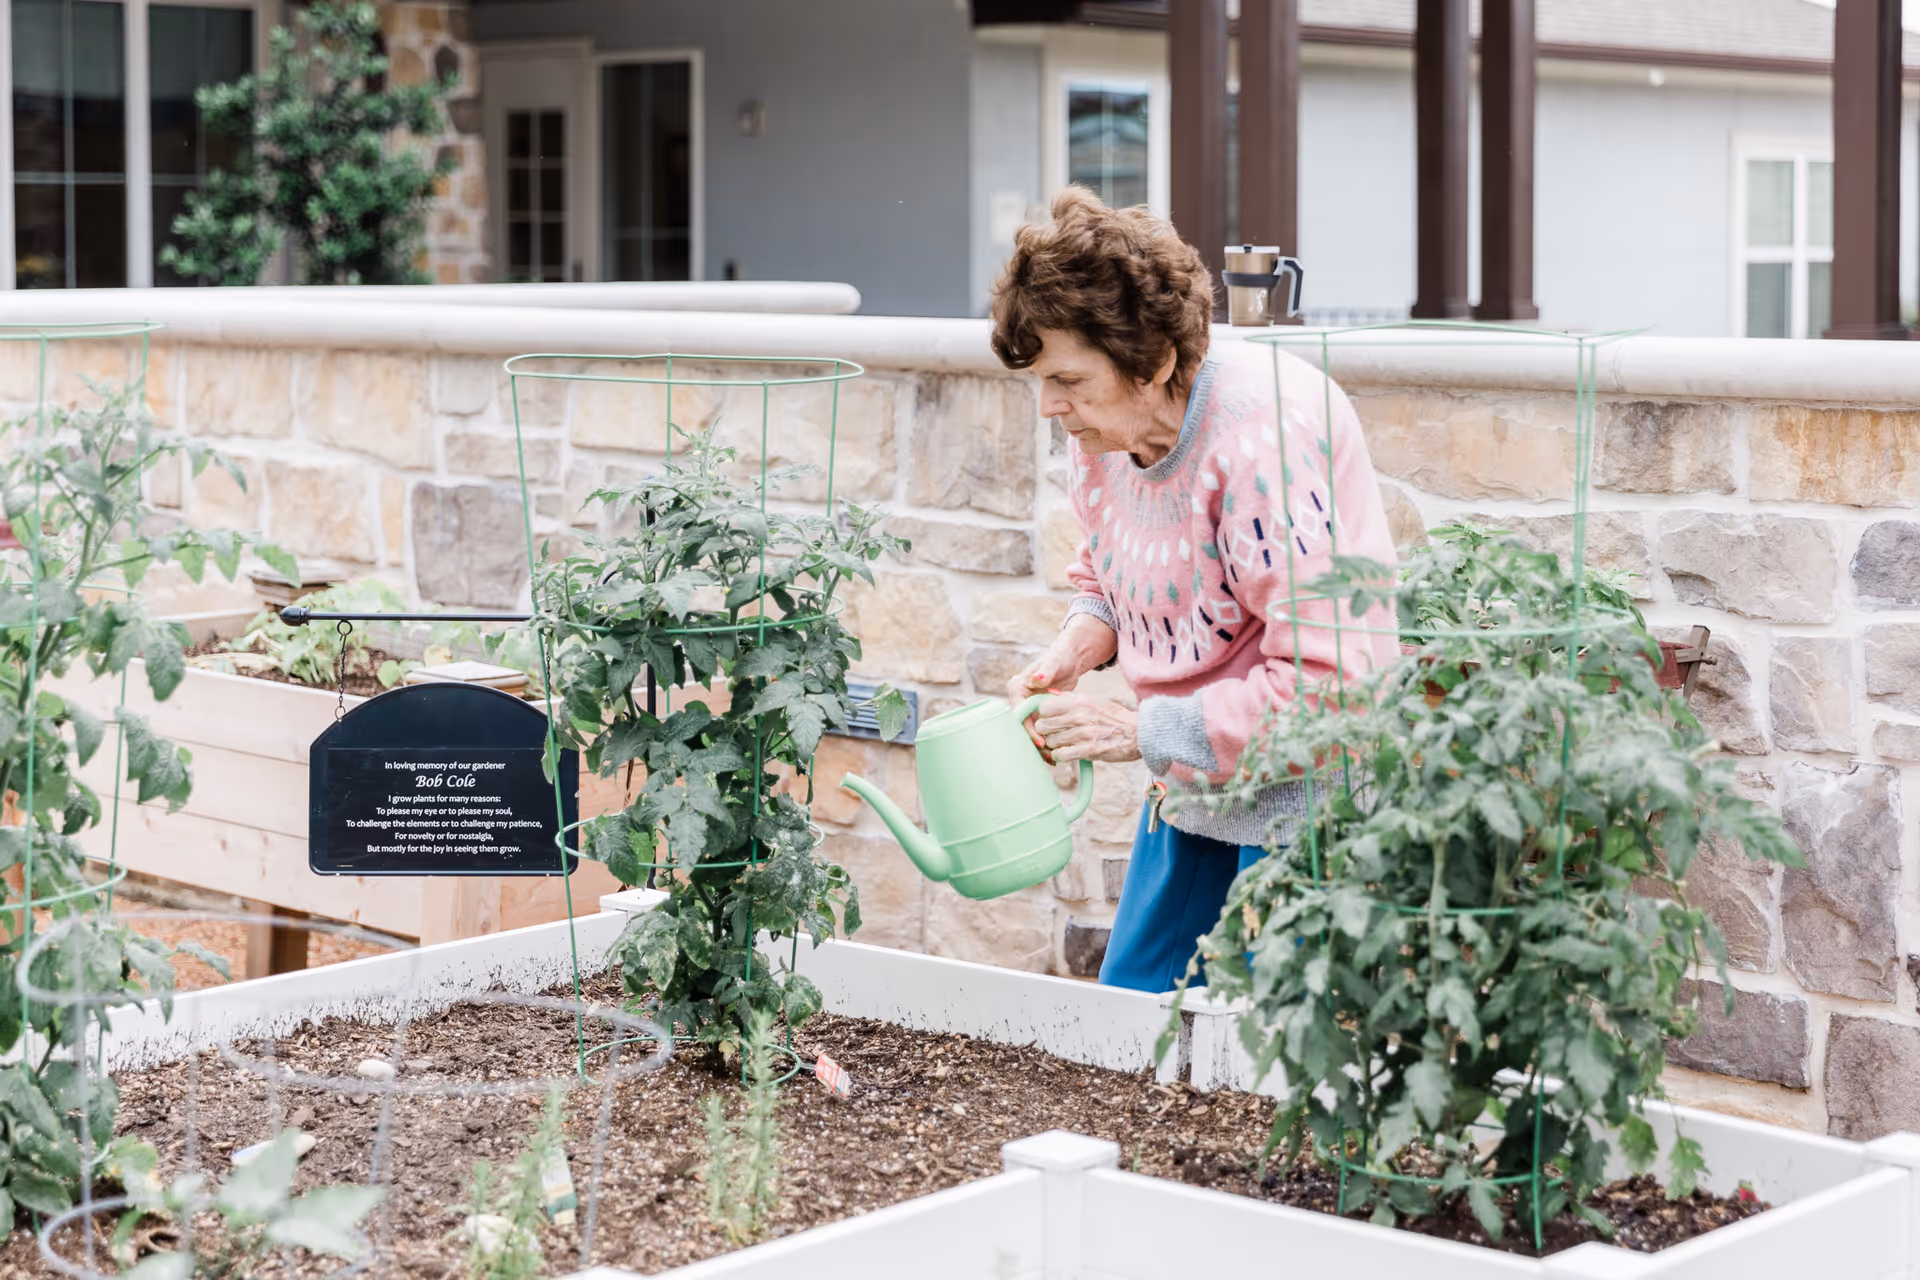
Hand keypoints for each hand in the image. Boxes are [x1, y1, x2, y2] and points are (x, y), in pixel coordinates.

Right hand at [1009, 613, 1118, 754]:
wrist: (1069, 658)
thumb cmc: (1061, 657)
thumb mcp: (1054, 662)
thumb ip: (1046, 670)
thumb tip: (1038, 677)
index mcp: (1017, 687)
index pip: (1019, 713)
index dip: (1028, 729)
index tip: (1041, 741)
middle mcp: (1019, 698)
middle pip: (1022, 725)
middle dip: (1033, 742)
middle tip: (1047, 758)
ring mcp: (1028, 706)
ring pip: (1030, 730)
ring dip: (1039, 745)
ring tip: (1052, 760)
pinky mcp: (1037, 711)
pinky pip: (1039, 729)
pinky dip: (1046, 740)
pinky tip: (1055, 753)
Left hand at [1033, 693, 1139, 763]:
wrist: (1140, 733)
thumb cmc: (1116, 718)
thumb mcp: (1095, 700)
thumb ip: (1072, 698)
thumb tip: (1051, 694)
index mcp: (1080, 701)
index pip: (1045, 706)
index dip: (1043, 715)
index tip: (1048, 720)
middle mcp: (1080, 715)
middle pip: (1043, 725)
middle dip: (1045, 732)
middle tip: (1052, 735)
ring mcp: (1084, 733)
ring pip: (1051, 741)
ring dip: (1053, 746)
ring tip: (1061, 746)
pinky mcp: (1089, 750)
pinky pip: (1062, 755)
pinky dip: (1059, 756)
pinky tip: (1065, 754)